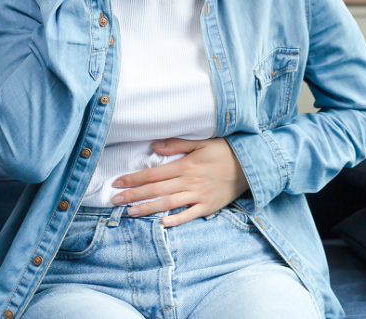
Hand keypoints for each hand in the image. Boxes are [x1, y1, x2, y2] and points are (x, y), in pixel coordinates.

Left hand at [110, 138, 249, 226]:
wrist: (251, 165)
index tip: (117, 182)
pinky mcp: (209, 206)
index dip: (134, 178)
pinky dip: (176, 219)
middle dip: (133, 195)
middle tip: (114, 201)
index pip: (153, 173)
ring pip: (168, 204)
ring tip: (130, 212)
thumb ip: (177, 144)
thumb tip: (155, 146)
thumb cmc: (225, 151)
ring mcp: (199, 195)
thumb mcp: (202, 142)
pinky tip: (162, 223)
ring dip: (148, 209)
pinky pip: (190, 214)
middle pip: (156, 190)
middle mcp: (189, 181)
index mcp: (185, 165)